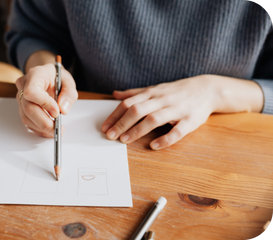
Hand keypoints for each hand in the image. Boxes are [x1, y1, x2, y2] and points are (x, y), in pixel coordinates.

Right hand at [15, 63, 77, 136]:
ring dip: (42, 128)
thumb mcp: (68, 81)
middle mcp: (24, 86)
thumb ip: (69, 94)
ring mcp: (21, 97)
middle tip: (58, 129)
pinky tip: (49, 130)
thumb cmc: (56, 76)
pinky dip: (39, 129)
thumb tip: (63, 109)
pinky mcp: (22, 107)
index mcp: (35, 75)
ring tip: (57, 131)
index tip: (57, 112)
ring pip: (26, 117)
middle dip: (44, 122)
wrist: (47, 75)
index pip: (32, 91)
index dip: (44, 104)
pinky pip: (28, 121)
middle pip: (29, 108)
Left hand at [101, 75, 262, 149]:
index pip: (129, 103)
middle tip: (110, 136)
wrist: (207, 89)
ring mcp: (177, 109)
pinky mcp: (190, 120)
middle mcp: (163, 100)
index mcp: (153, 93)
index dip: (115, 115)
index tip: (105, 127)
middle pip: (138, 110)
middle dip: (122, 123)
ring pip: (154, 119)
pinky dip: (165, 139)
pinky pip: (177, 131)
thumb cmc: (177, 91)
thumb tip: (115, 94)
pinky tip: (154, 146)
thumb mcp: (155, 88)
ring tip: (124, 140)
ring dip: (137, 130)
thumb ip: (135, 92)